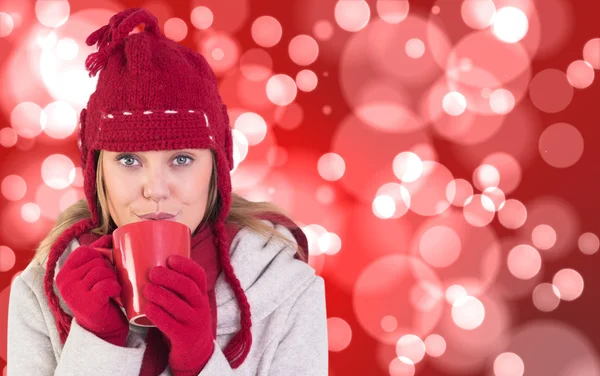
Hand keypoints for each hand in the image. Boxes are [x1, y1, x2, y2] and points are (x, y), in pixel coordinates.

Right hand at [56, 246, 128, 345]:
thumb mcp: (94, 276)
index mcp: (64, 272)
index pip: (86, 250)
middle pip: (97, 260)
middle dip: (109, 270)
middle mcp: (65, 281)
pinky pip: (108, 284)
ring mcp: (75, 292)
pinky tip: (112, 297)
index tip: (102, 271)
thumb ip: (97, 255)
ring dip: (113, 280)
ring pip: (104, 271)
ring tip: (109, 292)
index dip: (100, 257)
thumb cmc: (101, 299)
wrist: (103, 330)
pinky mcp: (88, 301)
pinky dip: (116, 289)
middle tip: (106, 285)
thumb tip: (107, 236)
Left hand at [144, 255, 213, 375]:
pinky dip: (158, 315)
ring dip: (160, 294)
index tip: (170, 259)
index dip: (186, 265)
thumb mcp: (189, 304)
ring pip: (178, 305)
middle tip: (152, 272)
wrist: (196, 353)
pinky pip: (170, 324)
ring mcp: (194, 323)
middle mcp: (201, 307)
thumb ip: (178, 288)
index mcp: (201, 295)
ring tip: (146, 289)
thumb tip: (152, 263)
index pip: (199, 275)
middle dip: (169, 277)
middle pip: (188, 287)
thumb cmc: (185, 321)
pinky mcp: (184, 338)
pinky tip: (147, 308)